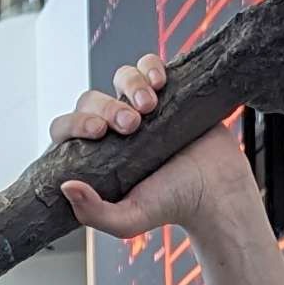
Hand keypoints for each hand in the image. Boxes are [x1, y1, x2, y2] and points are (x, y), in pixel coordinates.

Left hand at [55, 55, 260, 245]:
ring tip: (150, 105)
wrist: (217, 189)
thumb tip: (66, 186)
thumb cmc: (173, 205)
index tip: (98, 131)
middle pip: (92, 99)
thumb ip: (93, 212)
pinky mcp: (168, 90)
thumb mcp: (129, 220)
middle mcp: (115, 128)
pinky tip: (160, 82)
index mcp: (97, 154)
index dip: (75, 123)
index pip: (67, 128)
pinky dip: (150, 67)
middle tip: (131, 125)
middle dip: (108, 107)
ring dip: (130, 84)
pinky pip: (149, 65)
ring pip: (120, 77)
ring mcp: (141, 107)